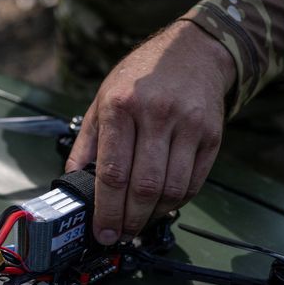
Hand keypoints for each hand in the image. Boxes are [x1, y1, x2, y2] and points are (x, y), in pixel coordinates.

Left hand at [66, 20, 235, 244]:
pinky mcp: (211, 135)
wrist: (193, 50)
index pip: (112, 172)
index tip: (102, 231)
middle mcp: (156, 115)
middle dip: (129, 220)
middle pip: (143, 187)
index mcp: (121, 106)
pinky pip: (193, 182)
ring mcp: (187, 125)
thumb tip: (72, 181)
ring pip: (171, 189)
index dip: (106, 210)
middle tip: (120, 234)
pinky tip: (161, 205)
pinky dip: (176, 202)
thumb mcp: (103, 98)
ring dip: (153, 215)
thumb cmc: (142, 75)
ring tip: (139, 222)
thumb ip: (87, 142)